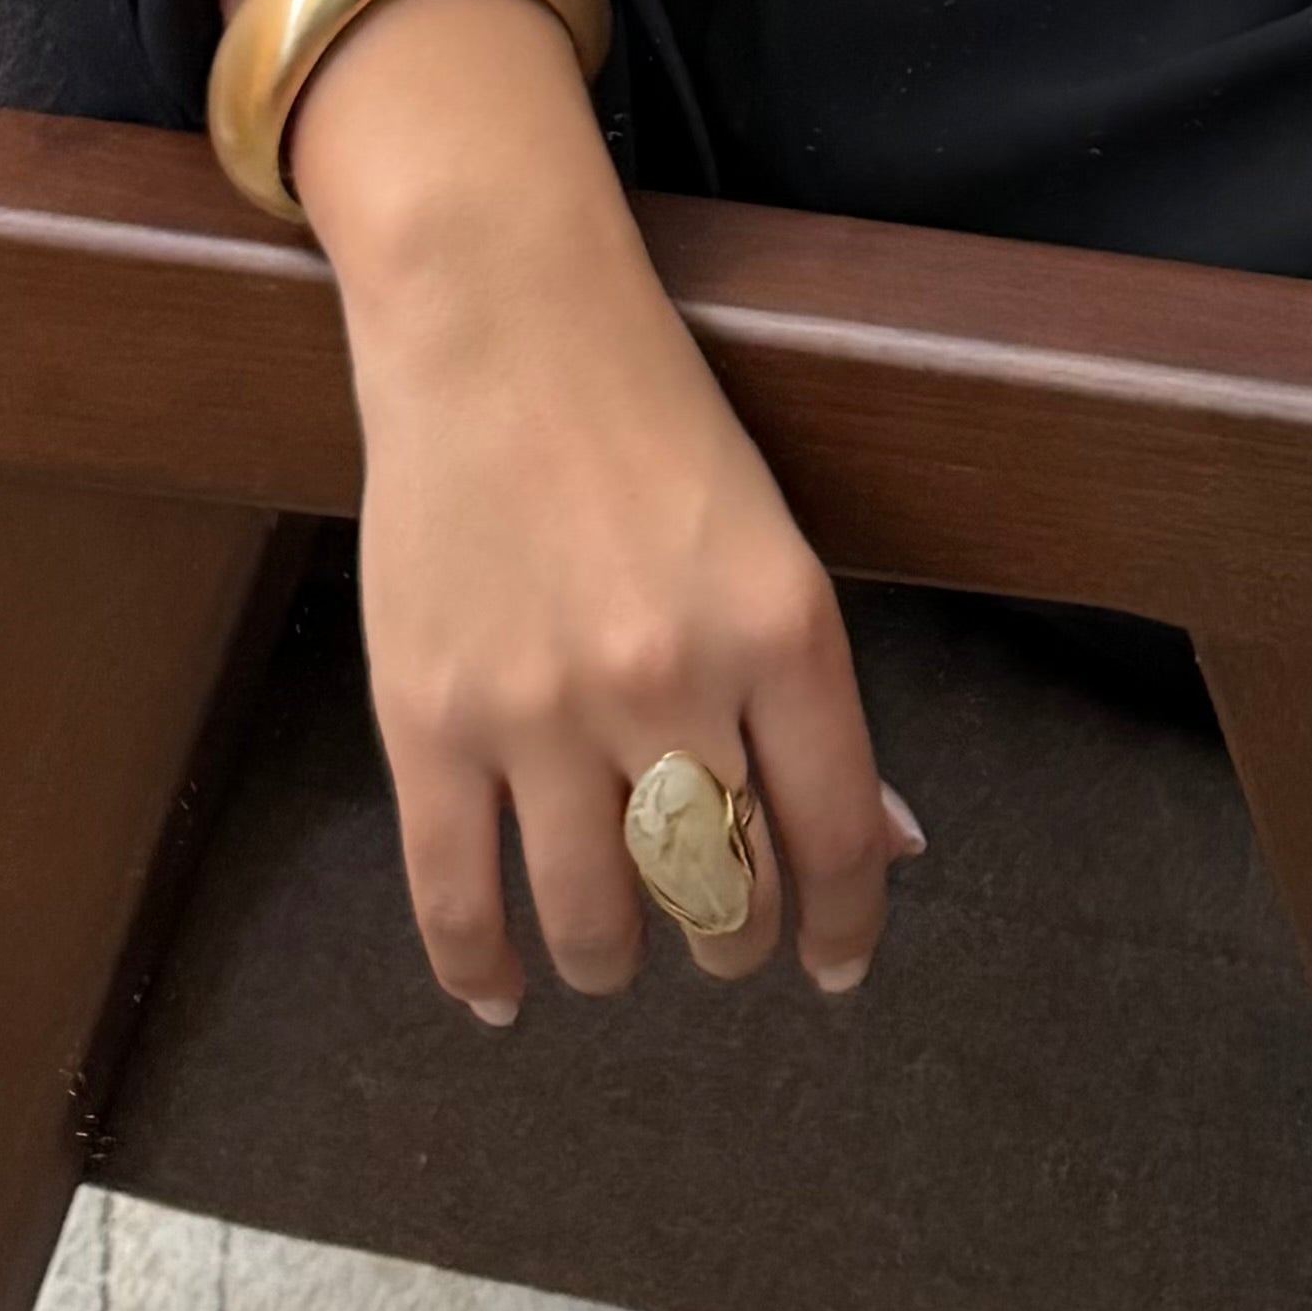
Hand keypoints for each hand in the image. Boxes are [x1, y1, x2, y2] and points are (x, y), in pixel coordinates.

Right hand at [262, 0, 918, 1025]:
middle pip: (721, 890)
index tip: (832, 966)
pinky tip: (504, 992)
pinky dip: (481, 966)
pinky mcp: (427, 717)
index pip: (835, 838)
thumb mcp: (772, 543)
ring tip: (618, 948)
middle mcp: (671, 681)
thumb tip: (884, 849)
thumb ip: (816, 702)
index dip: (842, 924)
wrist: (497, 319)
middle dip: (729, 936)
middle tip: (719, 933)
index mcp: (784, 630)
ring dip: (618, 955)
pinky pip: (455, 893)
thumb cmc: (651, 416)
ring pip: (597, 915)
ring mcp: (541, 708)